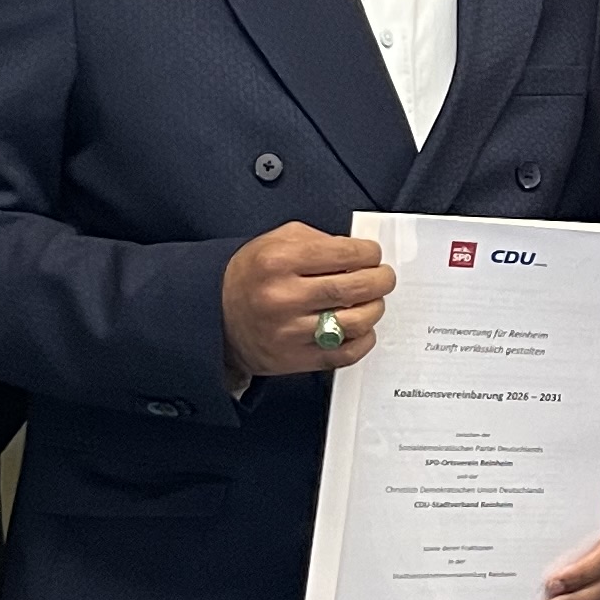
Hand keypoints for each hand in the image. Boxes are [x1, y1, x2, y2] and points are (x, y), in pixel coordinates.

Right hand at [221, 223, 394, 385]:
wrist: (215, 314)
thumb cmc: (250, 275)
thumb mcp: (275, 241)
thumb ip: (318, 240)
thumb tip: (358, 252)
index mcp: (279, 261)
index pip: (344, 254)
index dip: (369, 253)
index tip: (373, 254)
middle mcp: (283, 297)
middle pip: (354, 289)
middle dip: (381, 280)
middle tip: (384, 277)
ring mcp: (289, 332)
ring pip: (354, 323)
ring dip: (375, 310)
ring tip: (373, 301)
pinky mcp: (294, 359)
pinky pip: (343, 354)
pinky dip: (363, 341)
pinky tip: (362, 329)